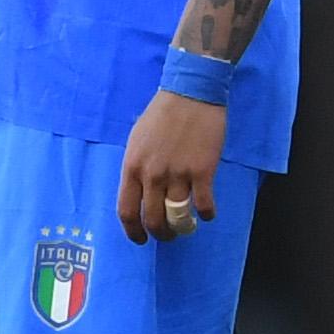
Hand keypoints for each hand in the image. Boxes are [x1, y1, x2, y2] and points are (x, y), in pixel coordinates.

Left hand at [118, 91, 225, 245]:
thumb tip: (139, 192)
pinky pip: (203, 205)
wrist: (191, 93)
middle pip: (153, 220)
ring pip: (178, 216)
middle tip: (168, 235)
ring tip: (188, 226)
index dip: (133, 232)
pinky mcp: (202, 171)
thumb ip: (137, 167)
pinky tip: (207, 212)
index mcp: (132, 167)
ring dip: (183, 227)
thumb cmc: (162, 114)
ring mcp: (178, 174)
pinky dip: (206, 214)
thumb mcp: (137, 140)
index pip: (127, 211)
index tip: (141, 239)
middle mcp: (152, 175)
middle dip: (161, 234)